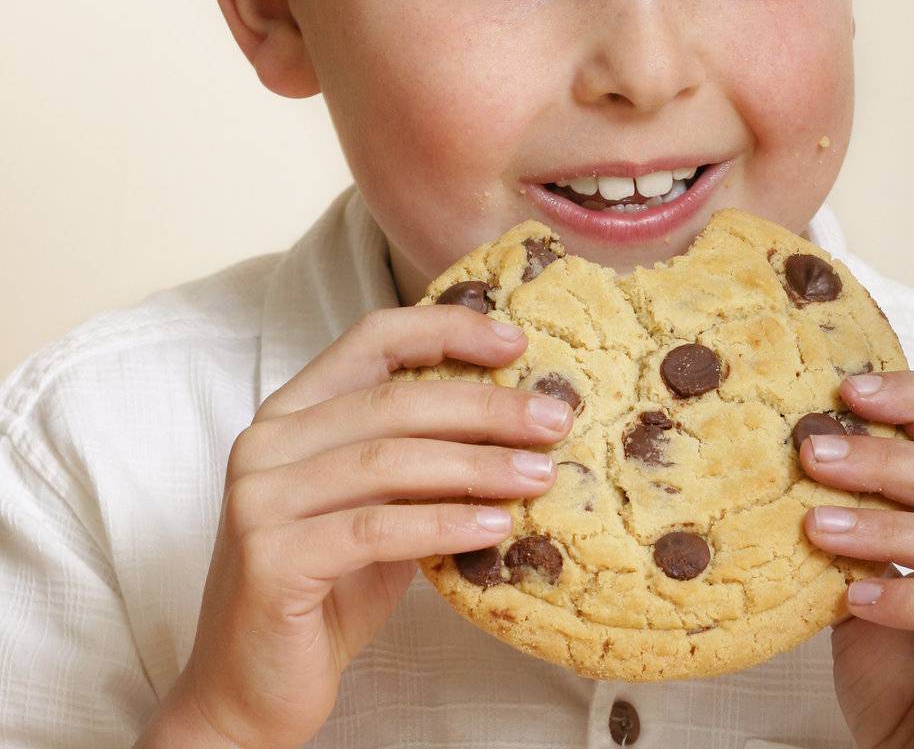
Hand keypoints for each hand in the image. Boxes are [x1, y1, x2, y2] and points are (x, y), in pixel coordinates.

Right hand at [173, 304, 571, 748]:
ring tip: (541, 474)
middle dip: (484, 406)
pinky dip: (444, 522)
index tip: (517, 344)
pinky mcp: (271, 558)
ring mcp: (259, 498)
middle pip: (393, 399)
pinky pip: (375, 528)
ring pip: (388, 459)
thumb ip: (419, 455)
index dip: (446, 330)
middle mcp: (266, 441)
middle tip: (553, 419)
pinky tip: (496, 526)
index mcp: (290, 410)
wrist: (252, 689)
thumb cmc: (330, 589)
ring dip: (477, 464)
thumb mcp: (380, 505)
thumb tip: (520, 418)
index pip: (372, 339)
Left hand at [799, 369, 913, 747]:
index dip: (912, 400)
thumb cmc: (894, 675)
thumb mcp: (860, 581)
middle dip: (884, 456)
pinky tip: (853, 601)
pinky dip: (909, 600)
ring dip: (887, 526)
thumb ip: (849, 524)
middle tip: (812, 452)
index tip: (845, 388)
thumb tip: (794, 453)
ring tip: (816, 526)